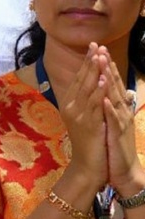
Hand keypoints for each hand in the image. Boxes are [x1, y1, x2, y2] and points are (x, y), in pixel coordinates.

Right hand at [59, 43, 108, 193]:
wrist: (87, 166)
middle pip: (82, 80)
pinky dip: (98, 91)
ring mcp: (79, 115)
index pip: (79, 79)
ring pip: (87, 89)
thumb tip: (96, 84)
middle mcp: (71, 107)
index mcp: (70, 104)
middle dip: (90, 62)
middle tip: (96, 45)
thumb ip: (89, 102)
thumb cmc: (90, 143)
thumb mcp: (87, 119)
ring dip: (94, 71)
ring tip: (99, 56)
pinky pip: (94, 104)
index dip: (87, 62)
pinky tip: (102, 79)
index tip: (94, 46)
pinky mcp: (88, 124)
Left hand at [97, 46, 144, 196]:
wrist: (122, 170)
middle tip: (101, 48)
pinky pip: (114, 119)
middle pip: (113, 85)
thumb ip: (107, 107)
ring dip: (109, 80)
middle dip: (107, 66)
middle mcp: (120, 111)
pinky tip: (105, 98)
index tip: (97, 49)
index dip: (104, 66)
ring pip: (114, 97)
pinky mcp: (118, 134)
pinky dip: (110, 108)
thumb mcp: (109, 122)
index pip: (110, 83)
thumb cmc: (113, 145)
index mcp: (116, 107)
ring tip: (103, 64)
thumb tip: (102, 92)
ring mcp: (120, 121)